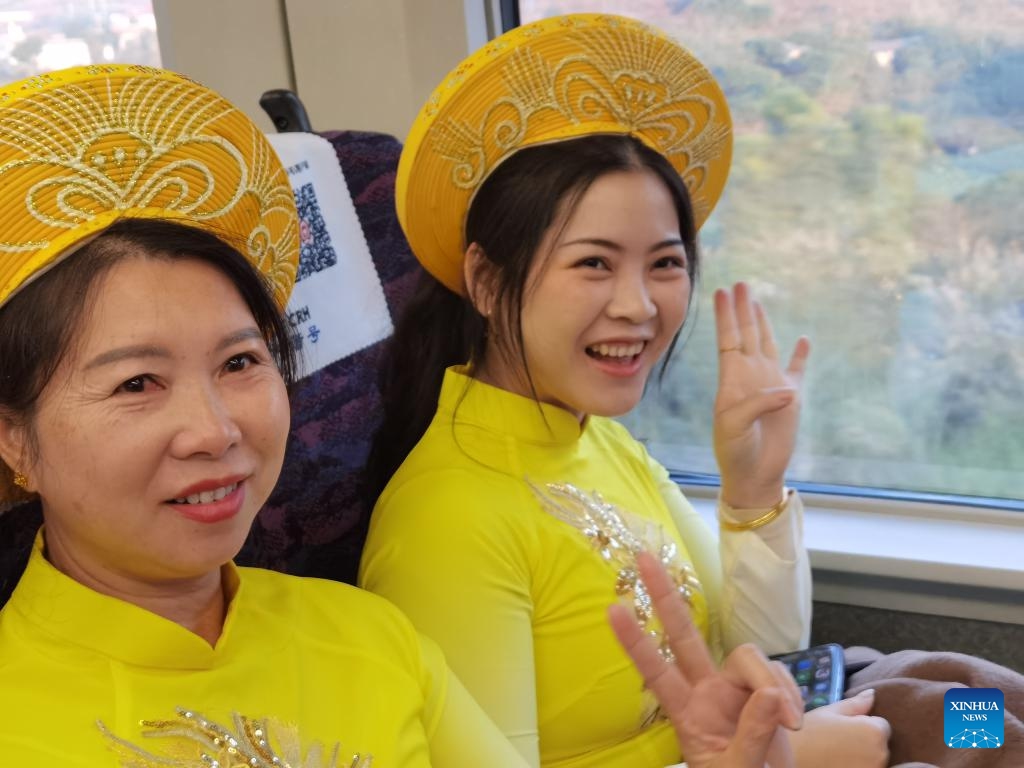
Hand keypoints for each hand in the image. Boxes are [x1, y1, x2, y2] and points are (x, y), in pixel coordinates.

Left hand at [609, 551, 803, 767]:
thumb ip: (752, 736)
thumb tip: (769, 694)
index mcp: (688, 714)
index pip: (656, 672)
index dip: (636, 643)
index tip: (612, 610)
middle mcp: (706, 692)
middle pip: (683, 636)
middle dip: (665, 598)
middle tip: (644, 559)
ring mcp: (735, 688)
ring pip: (748, 656)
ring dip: (771, 681)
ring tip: (790, 722)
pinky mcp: (765, 691)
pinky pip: (777, 674)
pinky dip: (791, 693)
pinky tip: (794, 720)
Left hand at [713, 283, 809, 509]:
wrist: (753, 474)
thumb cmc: (735, 451)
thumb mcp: (735, 426)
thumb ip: (756, 404)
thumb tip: (787, 390)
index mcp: (731, 380)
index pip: (728, 340)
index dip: (725, 316)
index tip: (720, 292)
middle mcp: (750, 377)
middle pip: (746, 335)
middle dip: (743, 309)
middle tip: (740, 283)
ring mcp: (770, 385)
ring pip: (767, 344)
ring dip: (763, 322)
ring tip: (757, 300)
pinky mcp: (792, 398)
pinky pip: (797, 370)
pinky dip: (800, 355)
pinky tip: (803, 339)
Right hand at [788, 692, 890, 767]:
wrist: (789, 763)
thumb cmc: (807, 735)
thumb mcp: (828, 712)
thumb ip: (855, 704)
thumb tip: (872, 693)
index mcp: (874, 731)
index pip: (881, 725)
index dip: (862, 724)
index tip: (842, 729)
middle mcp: (882, 754)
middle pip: (880, 744)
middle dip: (865, 741)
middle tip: (837, 741)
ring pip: (874, 760)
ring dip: (862, 757)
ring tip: (836, 754)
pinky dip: (856, 766)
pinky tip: (837, 764)